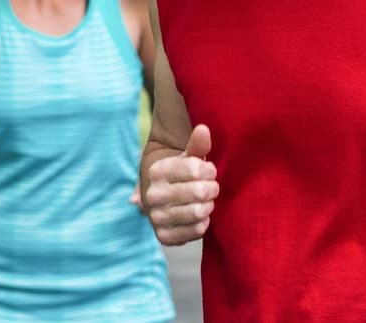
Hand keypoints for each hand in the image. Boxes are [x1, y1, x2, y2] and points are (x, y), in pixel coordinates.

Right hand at [142, 124, 217, 245]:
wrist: (164, 198)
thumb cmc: (183, 174)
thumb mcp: (188, 157)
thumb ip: (197, 144)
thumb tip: (203, 129)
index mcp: (157, 171)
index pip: (196, 170)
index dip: (209, 171)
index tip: (208, 172)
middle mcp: (153, 195)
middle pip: (199, 192)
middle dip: (212, 189)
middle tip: (210, 188)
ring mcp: (156, 217)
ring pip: (199, 212)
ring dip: (209, 206)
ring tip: (205, 201)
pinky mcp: (164, 236)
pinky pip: (196, 231)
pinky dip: (204, 223)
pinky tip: (199, 216)